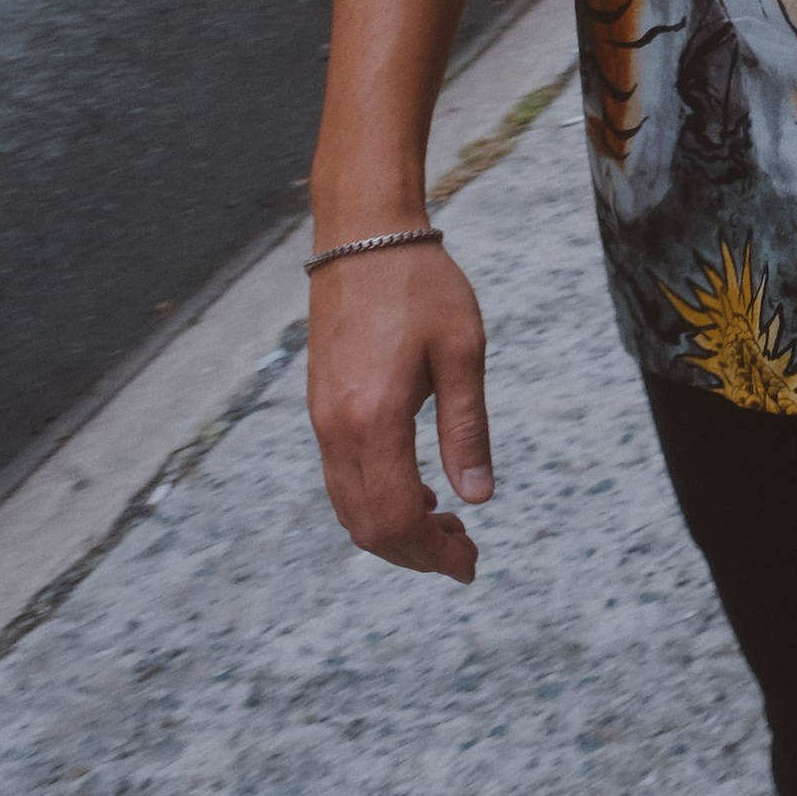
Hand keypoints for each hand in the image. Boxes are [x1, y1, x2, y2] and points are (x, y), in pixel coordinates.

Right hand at [307, 240, 492, 579]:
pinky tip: (416, 488)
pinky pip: (341, 477)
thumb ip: (467, 429)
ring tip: (446, 525)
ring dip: (394, 529)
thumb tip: (477, 498)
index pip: (394, 518)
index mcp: (372, 418)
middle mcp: (336, 428)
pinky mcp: (319, 405)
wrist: (364, 232)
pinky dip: (375, 500)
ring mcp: (320, 418)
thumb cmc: (420, 284)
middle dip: (414, 552)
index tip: (470, 562)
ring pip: (349, 506)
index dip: (432, 553)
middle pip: (366, 525)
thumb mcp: (461, 352)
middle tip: (464, 553)